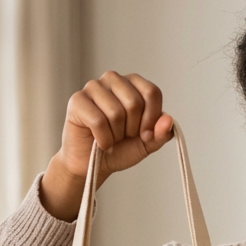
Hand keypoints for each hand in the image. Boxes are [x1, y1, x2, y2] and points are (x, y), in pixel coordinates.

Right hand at [40, 71, 174, 220]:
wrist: (93, 165)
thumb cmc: (119, 149)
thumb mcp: (146, 143)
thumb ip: (161, 133)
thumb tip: (168, 120)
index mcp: (132, 84)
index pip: (152, 92)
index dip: (151, 119)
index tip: (145, 135)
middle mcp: (113, 80)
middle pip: (134, 102)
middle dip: (132, 128)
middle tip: (123, 136)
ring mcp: (93, 87)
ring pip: (116, 112)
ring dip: (116, 135)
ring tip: (110, 138)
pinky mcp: (77, 100)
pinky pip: (98, 121)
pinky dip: (103, 140)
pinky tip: (100, 142)